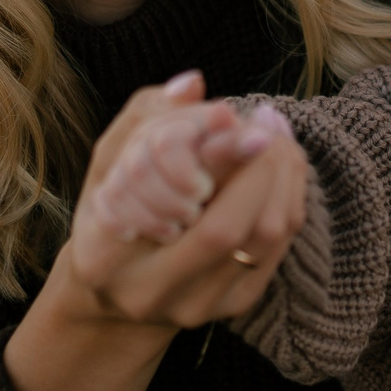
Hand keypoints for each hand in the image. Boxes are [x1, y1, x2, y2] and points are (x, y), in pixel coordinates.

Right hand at [62, 72, 304, 329]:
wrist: (120, 293)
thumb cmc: (113, 210)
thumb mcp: (112, 160)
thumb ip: (146, 117)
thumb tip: (193, 84)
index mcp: (102, 257)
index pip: (166, 203)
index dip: (217, 158)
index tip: (246, 120)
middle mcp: (148, 291)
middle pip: (223, 227)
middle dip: (258, 166)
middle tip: (266, 122)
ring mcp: (195, 306)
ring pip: (261, 239)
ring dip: (282, 178)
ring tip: (277, 137)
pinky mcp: (234, 307)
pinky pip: (278, 248)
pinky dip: (288, 198)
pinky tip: (282, 166)